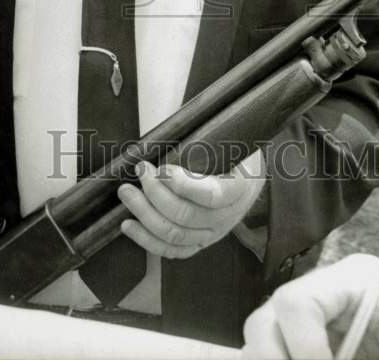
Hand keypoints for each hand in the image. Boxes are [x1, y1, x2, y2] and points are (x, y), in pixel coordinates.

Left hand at [117, 153, 265, 259]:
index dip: (183, 185)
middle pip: (186, 215)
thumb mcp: (234, 142)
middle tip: (140, 171)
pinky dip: (147, 240)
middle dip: (155, 193)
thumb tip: (176, 128)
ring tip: (127, 194)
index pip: (212, 195)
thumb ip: (211, 140)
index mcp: (238, 189)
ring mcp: (212, 234)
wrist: (252, 179)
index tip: (162, 168)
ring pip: (175, 234)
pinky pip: (172, 250)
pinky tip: (128, 225)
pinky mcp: (199, 244)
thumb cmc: (238, 154)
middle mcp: (226, 217)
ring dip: (145, 214)